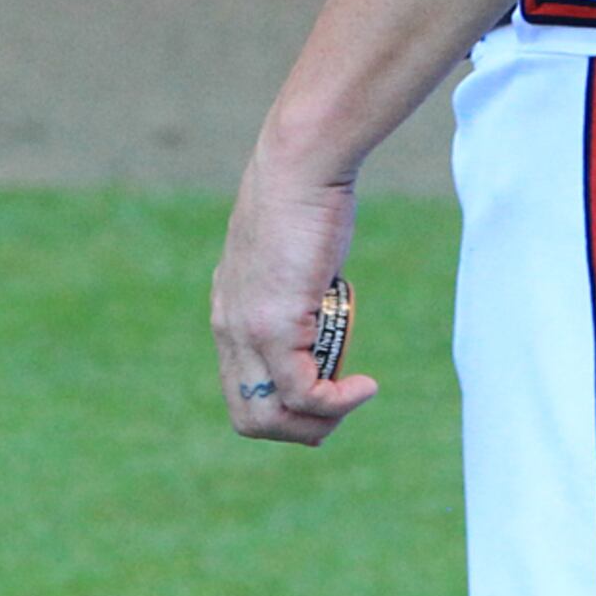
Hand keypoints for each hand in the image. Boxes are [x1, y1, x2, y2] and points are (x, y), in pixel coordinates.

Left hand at [210, 150, 379, 447]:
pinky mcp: (275, 323)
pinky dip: (338, 402)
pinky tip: (366, 386)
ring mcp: (248, 329)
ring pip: (273, 416)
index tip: (323, 391)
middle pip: (251, 419)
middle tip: (343, 405)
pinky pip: (303, 393)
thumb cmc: (304, 202)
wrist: (299, 166)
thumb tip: (316, 299)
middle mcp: (229, 329)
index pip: (241, 393)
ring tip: (355, 396)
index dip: (283, 410)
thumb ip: (289, 289)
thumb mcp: (289, 258)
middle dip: (301, 429)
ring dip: (321, 423)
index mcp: (228, 315)